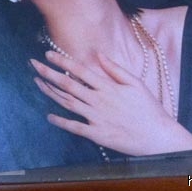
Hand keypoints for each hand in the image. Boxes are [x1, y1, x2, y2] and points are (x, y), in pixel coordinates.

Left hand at [30, 50, 191, 155]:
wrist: (158, 136)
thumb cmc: (148, 108)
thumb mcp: (135, 83)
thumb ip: (115, 68)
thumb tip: (98, 54)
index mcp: (107, 87)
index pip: (80, 70)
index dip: (62, 61)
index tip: (48, 54)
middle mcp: (99, 100)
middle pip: (68, 84)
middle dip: (48, 73)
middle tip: (33, 64)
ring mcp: (96, 117)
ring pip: (67, 103)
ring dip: (50, 92)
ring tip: (37, 82)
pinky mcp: (97, 134)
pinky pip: (74, 127)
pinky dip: (60, 121)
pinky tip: (49, 116)